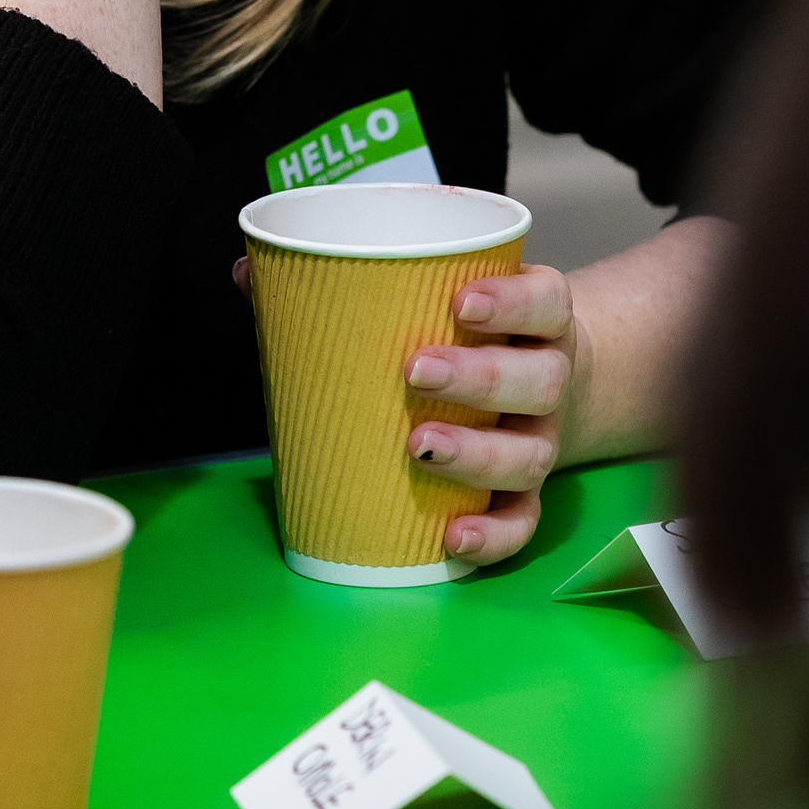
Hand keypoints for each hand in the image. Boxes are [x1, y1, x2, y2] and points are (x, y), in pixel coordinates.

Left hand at [403, 267, 576, 566]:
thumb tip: (259, 273)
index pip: (545, 302)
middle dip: (479, 377)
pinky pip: (523, 521)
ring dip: (477, 453)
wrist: (535, 382)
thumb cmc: (467, 332)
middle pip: (540, 380)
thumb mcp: (446, 296)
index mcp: (538, 321)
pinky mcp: (528, 493)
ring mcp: (541, 439)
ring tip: (419, 446)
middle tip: (416, 370)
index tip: (460, 302)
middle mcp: (549, 378)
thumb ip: (380, 286)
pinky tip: (451, 533)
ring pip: (531, 454)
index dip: (512, 302)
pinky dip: (493, 534)